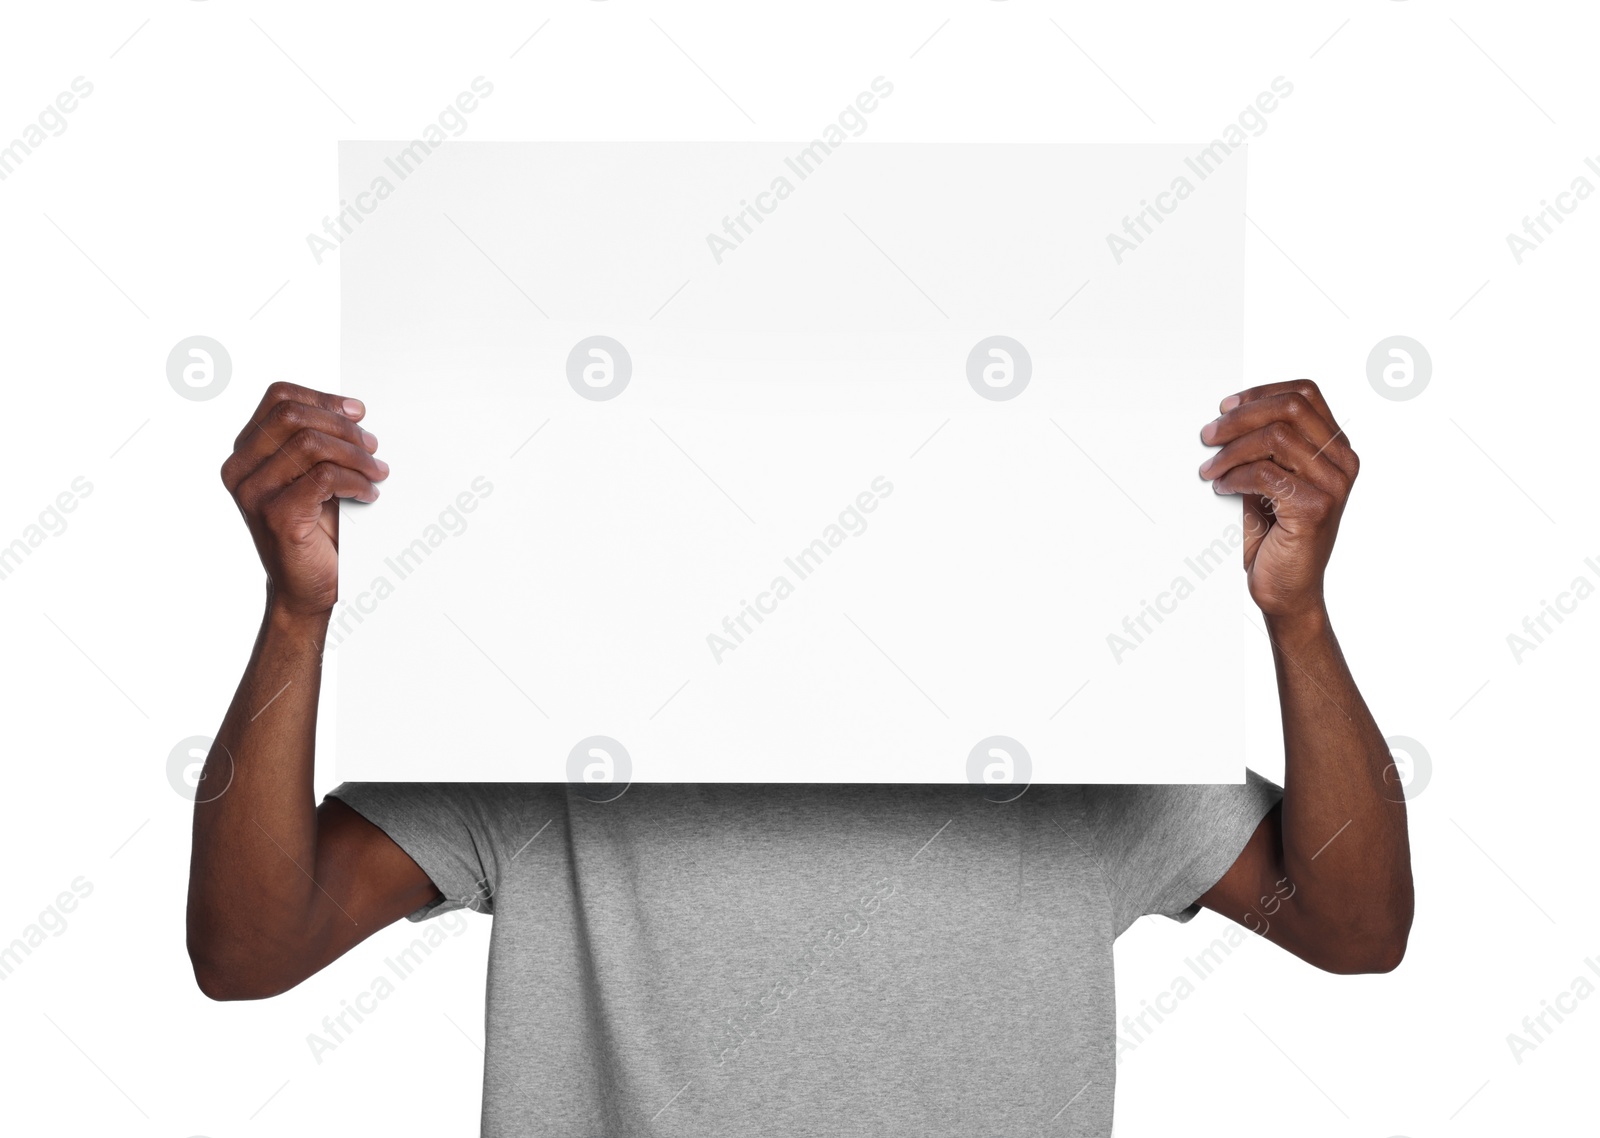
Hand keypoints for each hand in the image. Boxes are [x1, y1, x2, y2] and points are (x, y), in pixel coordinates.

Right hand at [220, 383, 388, 617]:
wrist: (306, 590)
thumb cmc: (313, 533)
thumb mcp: (310, 478)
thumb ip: (315, 444)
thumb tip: (352, 411)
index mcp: (245, 455)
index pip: (278, 399)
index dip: (322, 398)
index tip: (357, 411)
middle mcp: (241, 471)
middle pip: (292, 416)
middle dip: (342, 426)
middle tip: (373, 446)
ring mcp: (254, 493)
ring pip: (310, 444)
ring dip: (355, 455)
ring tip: (376, 472)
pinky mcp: (276, 515)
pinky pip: (323, 477)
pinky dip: (355, 480)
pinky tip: (368, 493)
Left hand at [1197, 380, 1356, 619]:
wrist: (1287, 592)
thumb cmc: (1277, 539)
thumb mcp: (1271, 483)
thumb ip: (1264, 450)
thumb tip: (1227, 420)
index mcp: (1337, 450)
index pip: (1306, 394)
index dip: (1261, 392)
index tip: (1226, 406)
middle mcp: (1342, 463)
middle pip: (1291, 408)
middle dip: (1240, 416)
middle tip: (1208, 435)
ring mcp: (1333, 485)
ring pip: (1275, 436)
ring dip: (1232, 450)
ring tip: (1210, 469)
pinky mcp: (1315, 507)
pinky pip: (1266, 473)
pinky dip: (1235, 476)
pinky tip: (1222, 487)